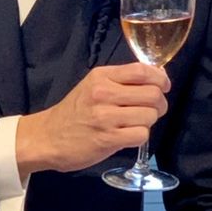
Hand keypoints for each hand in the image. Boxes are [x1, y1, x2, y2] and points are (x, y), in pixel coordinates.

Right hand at [17, 63, 169, 174]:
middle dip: (160, 103)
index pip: (142, 71)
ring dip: (149, 121)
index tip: (164, 86)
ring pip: (150, 115)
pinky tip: (128, 135)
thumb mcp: (94, 86)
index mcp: (102, 76)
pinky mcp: (108, 139)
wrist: (48, 137)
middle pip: (152, 94)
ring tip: (136, 123)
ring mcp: (106, 117)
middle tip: (152, 109)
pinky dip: (140, 136)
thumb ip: (122, 80)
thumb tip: (157, 76)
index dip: (160, 78)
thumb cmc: (75, 111)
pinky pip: (141, 135)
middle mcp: (104, 94)